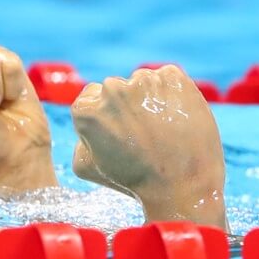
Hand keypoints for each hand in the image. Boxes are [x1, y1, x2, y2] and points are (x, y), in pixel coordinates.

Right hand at [70, 65, 227, 229]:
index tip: (118, 133)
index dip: (105, 117)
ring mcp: (143, 80)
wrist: (179, 182)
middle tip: (141, 133)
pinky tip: (174, 118)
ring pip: (142, 84)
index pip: (90, 99)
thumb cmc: (132, 179)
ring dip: (149, 100)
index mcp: (86, 109)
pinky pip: (167, 79)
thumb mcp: (85, 167)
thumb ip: (78, 139)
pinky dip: (171, 94)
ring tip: (161, 129)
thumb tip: (89, 125)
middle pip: (116, 89)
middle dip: (126, 106)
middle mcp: (111, 89)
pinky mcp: (172, 76)